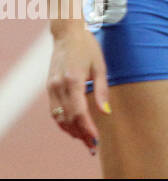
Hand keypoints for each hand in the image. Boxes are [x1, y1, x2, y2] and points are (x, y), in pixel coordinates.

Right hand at [47, 26, 108, 153]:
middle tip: (93, 145)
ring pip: (58, 117)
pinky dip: (63, 121)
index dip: (87, 128)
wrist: (67, 35)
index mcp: (73, 80)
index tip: (96, 139)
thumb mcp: (100, 66)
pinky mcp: (49, 87)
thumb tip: (105, 112)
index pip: (79, 112)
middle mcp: (58, 86)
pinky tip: (73, 127)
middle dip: (80, 134)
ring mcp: (51, 88)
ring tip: (84, 139)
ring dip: (70, 130)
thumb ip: (102, 90)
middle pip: (68, 118)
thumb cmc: (88, 48)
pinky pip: (54, 110)